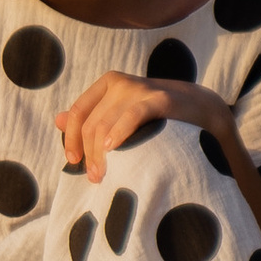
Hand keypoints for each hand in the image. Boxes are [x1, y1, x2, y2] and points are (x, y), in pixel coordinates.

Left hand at [54, 71, 232, 183]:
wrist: (203, 109)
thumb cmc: (157, 117)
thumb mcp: (121, 113)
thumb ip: (92, 116)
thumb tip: (57, 120)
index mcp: (108, 84)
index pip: (79, 112)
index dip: (72, 138)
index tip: (72, 161)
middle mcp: (121, 83)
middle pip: (92, 123)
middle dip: (90, 154)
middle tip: (94, 178)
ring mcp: (140, 88)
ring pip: (106, 125)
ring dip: (102, 154)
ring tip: (103, 176)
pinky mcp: (159, 99)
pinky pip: (132, 116)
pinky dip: (119, 132)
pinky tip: (113, 150)